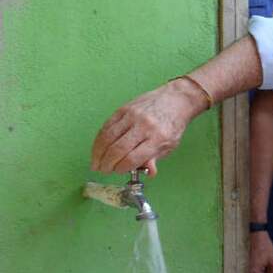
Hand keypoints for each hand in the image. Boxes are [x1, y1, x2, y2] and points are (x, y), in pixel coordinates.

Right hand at [90, 78, 207, 174]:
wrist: (175, 99)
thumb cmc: (172, 124)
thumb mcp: (170, 145)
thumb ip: (155, 158)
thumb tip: (149, 173)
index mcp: (158, 138)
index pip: (134, 158)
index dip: (121, 168)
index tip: (117, 172)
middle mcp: (144, 126)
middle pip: (118, 149)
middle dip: (107, 163)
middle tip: (103, 170)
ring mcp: (132, 116)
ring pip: (108, 137)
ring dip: (98, 153)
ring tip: (96, 163)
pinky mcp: (123, 109)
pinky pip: (106, 126)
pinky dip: (99, 140)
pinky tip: (98, 148)